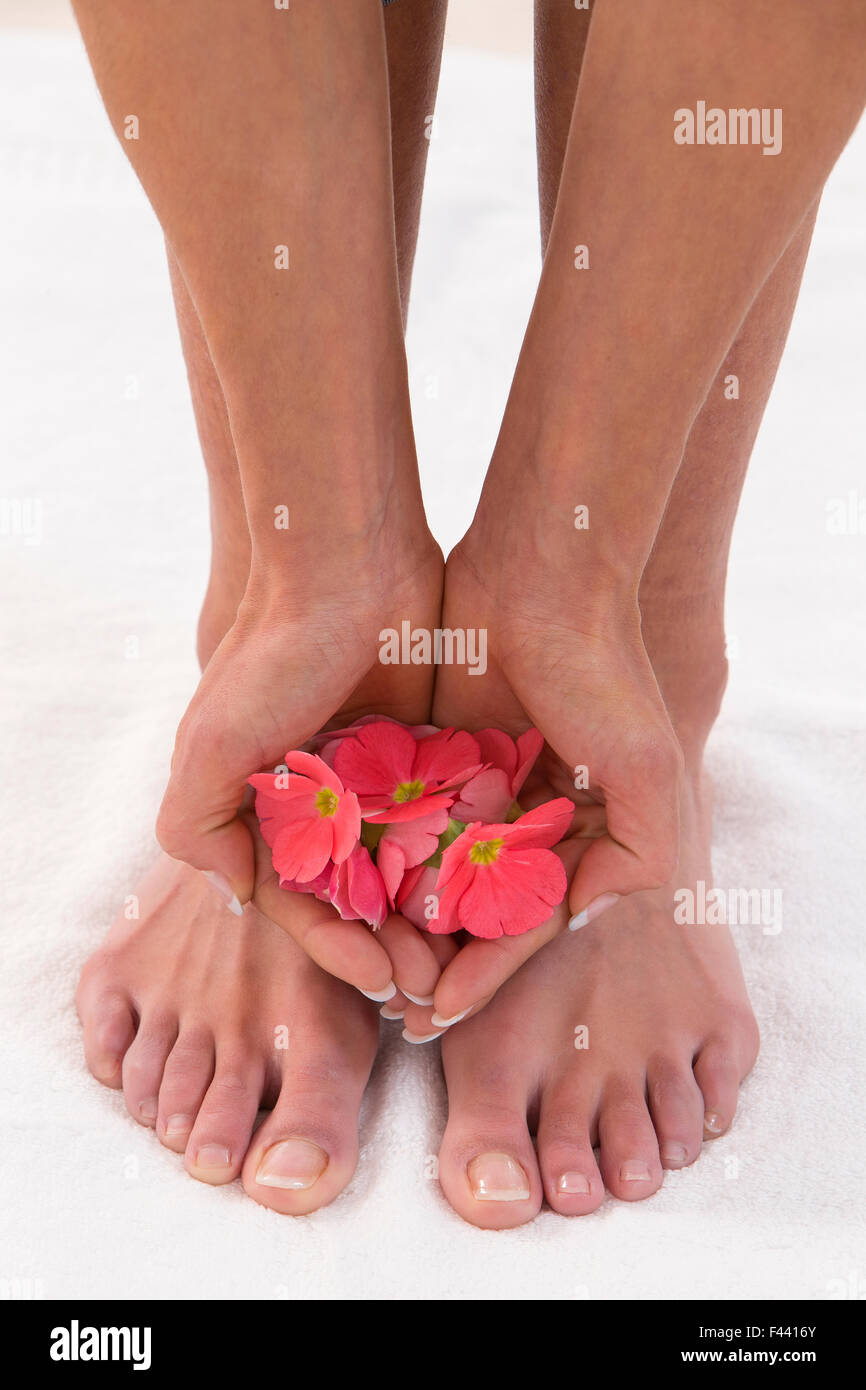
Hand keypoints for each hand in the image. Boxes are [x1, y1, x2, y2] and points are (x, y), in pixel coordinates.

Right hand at [155, 536, 451, 997]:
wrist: (346, 570)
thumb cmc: (268, 659)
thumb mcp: (208, 748)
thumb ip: (197, 829)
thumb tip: (236, 898)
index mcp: (267, 812)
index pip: (303, 904)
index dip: (337, 950)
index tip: (380, 982)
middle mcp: (322, 806)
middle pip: (362, 899)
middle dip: (390, 946)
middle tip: (431, 984)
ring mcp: (378, 783)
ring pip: (410, 872)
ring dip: (431, 919)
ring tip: (465, 955)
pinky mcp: (430, 756)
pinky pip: (449, 825)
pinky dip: (464, 865)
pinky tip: (494, 901)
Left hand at [408, 537, 683, 1033]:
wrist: (540, 577)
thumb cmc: (603, 673)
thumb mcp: (647, 769)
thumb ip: (638, 856)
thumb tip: (579, 918)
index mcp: (573, 834)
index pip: (524, 925)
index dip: (486, 973)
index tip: (442, 1013)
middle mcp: (519, 821)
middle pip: (468, 912)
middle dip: (434, 961)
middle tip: (393, 1005)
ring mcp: (469, 791)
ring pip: (423, 875)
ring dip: (396, 923)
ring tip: (360, 966)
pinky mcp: (423, 756)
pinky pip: (392, 821)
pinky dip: (369, 860)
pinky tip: (337, 898)